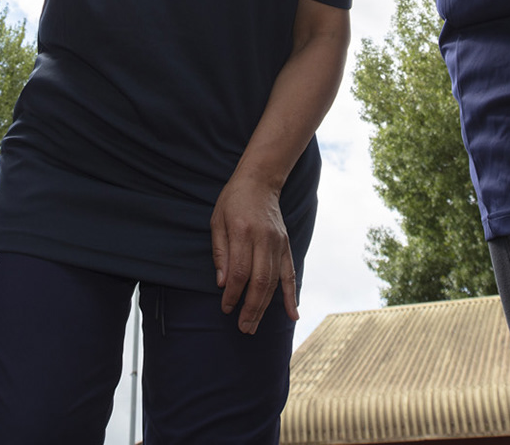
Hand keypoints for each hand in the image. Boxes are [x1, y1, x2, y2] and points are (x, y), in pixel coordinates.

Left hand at [211, 171, 297, 334]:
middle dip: (251, 308)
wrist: (260, 181)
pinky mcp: (286, 246)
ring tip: (254, 325)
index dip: (233, 294)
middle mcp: (263, 239)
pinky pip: (290, 274)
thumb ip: (220, 252)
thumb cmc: (233, 201)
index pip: (239, 271)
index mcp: (242, 231)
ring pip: (273, 282)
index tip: (226, 308)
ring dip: (265, 306)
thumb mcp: (217, 221)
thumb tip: (222, 283)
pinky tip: (293, 314)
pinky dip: (291, 296)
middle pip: (259, 281)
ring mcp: (278, 243)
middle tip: (243, 328)